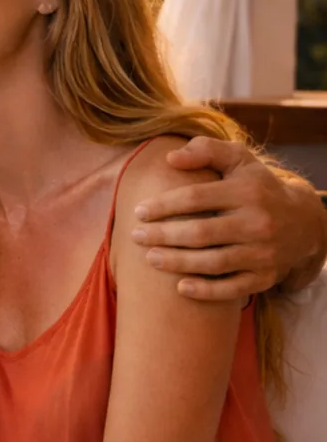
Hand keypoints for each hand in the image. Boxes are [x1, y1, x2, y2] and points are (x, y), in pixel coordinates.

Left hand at [128, 137, 326, 299]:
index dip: (162, 205)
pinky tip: (180, 287)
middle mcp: (258, 223)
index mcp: (247, 192)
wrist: (304, 222)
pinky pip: (234, 288)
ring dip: (177, 262)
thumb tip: (170, 158)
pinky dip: (206, 290)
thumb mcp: (239, 160)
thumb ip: (206, 150)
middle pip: (200, 233)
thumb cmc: (257, 187)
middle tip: (136, 236)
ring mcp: (264, 252)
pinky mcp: (266, 276)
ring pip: (214, 262)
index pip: (195, 198)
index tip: (138, 212)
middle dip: (163, 235)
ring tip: (149, 258)